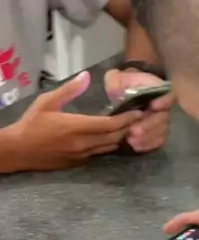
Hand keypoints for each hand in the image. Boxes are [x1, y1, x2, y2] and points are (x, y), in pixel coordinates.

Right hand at [7, 72, 141, 171]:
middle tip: (139, 119)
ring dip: (120, 138)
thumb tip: (86, 76)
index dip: (127, 119)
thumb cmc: (32, 123)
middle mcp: (83, 144)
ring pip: (109, 147)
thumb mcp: (47, 101)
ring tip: (129, 128)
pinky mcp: (78, 163)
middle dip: (128, 128)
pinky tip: (111, 138)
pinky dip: (108, 145)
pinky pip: (99, 154)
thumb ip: (69, 90)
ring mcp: (82, 156)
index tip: (138, 112)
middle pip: (114, 137)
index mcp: (77, 126)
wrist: (18, 151)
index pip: (110, 124)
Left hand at [104, 69, 172, 152]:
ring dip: (147, 138)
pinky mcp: (157, 133)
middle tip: (133, 131)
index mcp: (158, 89)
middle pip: (163, 117)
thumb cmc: (121, 85)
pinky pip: (157, 141)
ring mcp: (162, 121)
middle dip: (149, 125)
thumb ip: (116, 81)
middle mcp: (164, 106)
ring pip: (161, 132)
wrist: (122, 98)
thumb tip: (115, 90)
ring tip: (130, 141)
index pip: (169, 94)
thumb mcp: (116, 79)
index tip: (154, 106)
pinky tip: (135, 147)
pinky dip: (147, 145)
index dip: (165, 101)